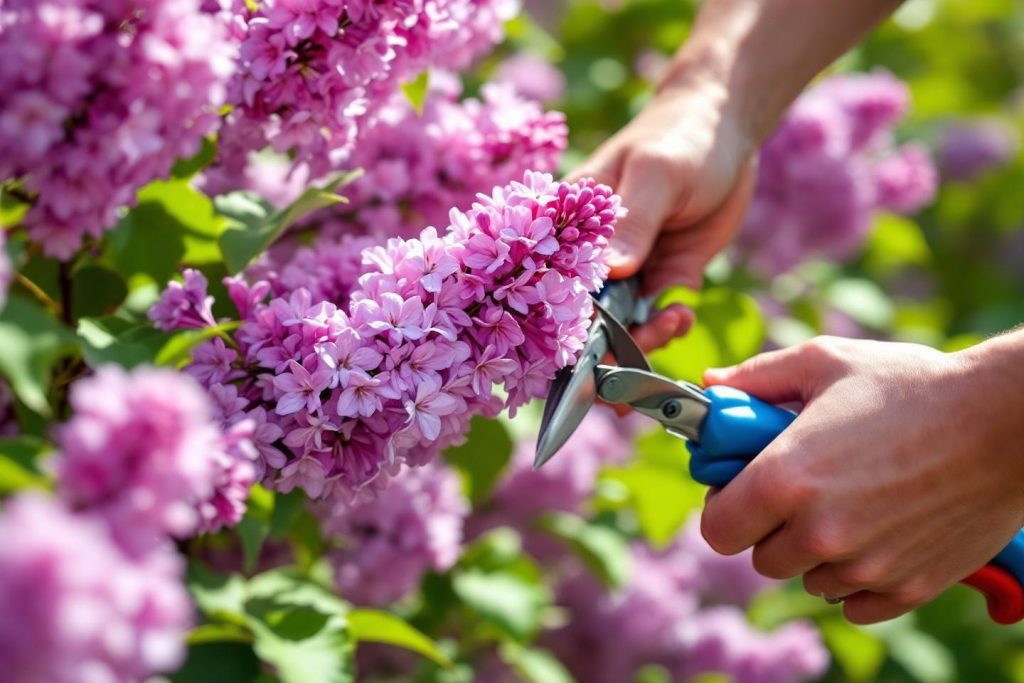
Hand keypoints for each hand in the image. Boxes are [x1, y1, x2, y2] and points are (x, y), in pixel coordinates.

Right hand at [570, 78, 755, 350]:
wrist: (729, 128)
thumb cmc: (680, 137)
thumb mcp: (657, 174)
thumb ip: (635, 224)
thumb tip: (613, 273)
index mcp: (572, 223)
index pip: (554, 276)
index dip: (565, 315)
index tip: (591, 338)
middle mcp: (595, 251)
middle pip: (586, 312)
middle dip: (610, 338)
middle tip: (644, 338)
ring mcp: (631, 266)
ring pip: (625, 321)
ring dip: (647, 334)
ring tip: (674, 318)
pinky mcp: (665, 273)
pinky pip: (660, 313)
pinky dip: (671, 323)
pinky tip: (685, 311)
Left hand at [699, 335, 1023, 623]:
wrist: (1006, 420)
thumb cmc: (911, 385)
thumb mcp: (825, 362)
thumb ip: (757, 377)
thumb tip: (713, 382)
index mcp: (785, 479)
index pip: (717, 529)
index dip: (723, 507)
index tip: (741, 489)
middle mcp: (819, 533)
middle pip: (762, 557)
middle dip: (770, 526)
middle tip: (799, 490)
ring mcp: (866, 566)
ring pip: (809, 579)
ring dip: (815, 551)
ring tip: (848, 501)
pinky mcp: (908, 587)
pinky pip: (855, 601)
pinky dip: (859, 575)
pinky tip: (878, 530)